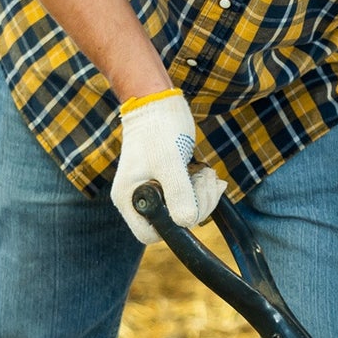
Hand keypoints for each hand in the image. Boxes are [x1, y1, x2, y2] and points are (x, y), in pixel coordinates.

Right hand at [109, 89, 225, 243]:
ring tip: (205, 172)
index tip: (189, 205)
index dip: (173, 227)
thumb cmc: (159, 129)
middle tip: (202, 180)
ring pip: (186, 210)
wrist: (158, 104)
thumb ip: (178, 193)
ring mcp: (156, 190)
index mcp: (130, 197)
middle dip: (197, 205)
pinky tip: (207, 173)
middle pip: (173, 223)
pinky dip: (204, 188)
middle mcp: (140, 198)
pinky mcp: (170, 182)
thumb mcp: (170, 162)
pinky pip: (191, 197)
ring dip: (204, 194)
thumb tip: (187, 223)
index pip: (149, 234)